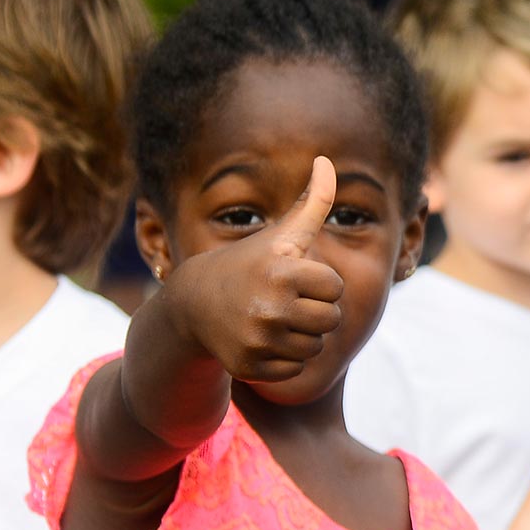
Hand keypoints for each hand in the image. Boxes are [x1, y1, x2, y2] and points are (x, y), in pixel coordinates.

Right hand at [164, 157, 344, 383]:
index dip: (318, 282)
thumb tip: (326, 161)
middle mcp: (269, 306)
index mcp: (282, 271)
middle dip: (314, 310)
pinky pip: (294, 368)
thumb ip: (312, 202)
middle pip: (330, 320)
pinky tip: (262, 339)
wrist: (194, 304)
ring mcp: (258, 339)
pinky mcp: (249, 366)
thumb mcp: (281, 234)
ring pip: (314, 347)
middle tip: (285, 300)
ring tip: (273, 318)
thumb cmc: (249, 264)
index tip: (293, 277)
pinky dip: (283, 358)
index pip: (335, 288)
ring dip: (301, 335)